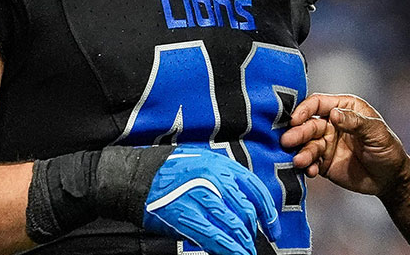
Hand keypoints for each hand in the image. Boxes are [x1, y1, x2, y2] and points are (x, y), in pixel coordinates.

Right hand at [142, 146, 279, 254]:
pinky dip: (227, 248)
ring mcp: (201, 196)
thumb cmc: (168, 170)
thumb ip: (222, 181)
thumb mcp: (202, 164)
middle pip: (246, 210)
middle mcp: (215, 179)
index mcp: (222, 165)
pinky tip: (234, 254)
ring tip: (246, 253)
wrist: (136, 176)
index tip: (273, 227)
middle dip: (253, 232)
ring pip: (233, 225)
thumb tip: (239, 208)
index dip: (268, 212)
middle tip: (254, 245)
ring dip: (243, 244)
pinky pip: (214, 236)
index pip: (255, 190)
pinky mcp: (186, 215)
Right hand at [279, 93, 409, 197]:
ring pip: (307, 145)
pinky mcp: (323, 162)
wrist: (390, 179)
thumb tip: (333, 114)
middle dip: (297, 133)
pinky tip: (310, 171)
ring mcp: (326, 143)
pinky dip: (307, 166)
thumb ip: (356, 122)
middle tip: (287, 141)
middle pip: (308, 124)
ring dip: (301, 152)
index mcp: (344, 108)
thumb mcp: (376, 132)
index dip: (304, 109)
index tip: (295, 120)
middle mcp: (332, 123)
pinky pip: (310, 162)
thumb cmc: (388, 149)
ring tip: (300, 161)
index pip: (318, 103)